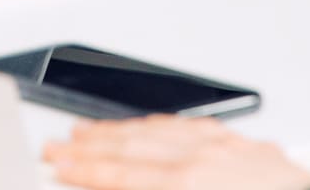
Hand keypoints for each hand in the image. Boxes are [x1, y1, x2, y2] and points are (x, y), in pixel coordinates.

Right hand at [43, 117, 309, 189]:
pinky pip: (199, 129)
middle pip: (134, 148)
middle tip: (57, 144)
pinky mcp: (255, 151)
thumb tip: (115, 185)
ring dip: (123, 131)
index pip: (120, 176)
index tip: (54, 164)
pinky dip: (167, 126)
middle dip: (90, 146)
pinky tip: (157, 127)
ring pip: (163, 132)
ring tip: (93, 131)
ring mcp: (233, 151)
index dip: (82, 170)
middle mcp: (208, 161)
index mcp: (189, 185)